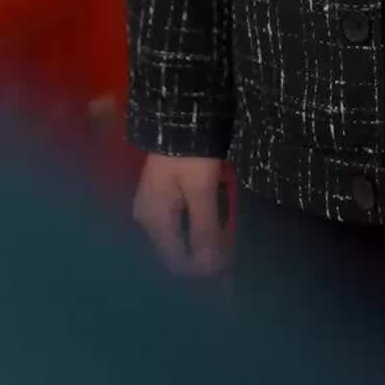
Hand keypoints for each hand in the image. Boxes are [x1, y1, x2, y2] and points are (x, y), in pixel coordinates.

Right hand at [133, 153, 229, 276]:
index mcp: (154, 221)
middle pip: (180, 250)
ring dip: (208, 237)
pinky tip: (222, 216)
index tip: (229, 268)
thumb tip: (211, 269)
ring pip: (185, 234)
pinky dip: (205, 221)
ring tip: (232, 235)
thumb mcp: (201, 190)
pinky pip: (187, 218)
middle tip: (234, 253)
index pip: (176, 262)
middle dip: (206, 254)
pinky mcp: (168, 194)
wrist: (181, 114)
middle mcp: (151, 218)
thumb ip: (205, 230)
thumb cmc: (191, 153)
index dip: (202, 269)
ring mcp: (158, 205)